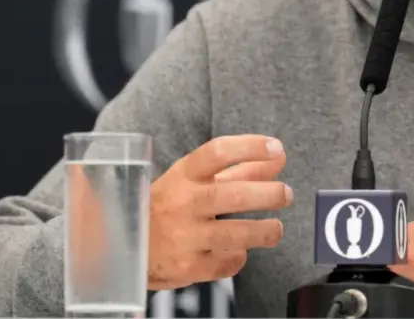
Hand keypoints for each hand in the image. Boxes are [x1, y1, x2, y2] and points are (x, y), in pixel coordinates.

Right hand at [147, 134, 292, 290]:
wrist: (127, 247)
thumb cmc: (169, 206)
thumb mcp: (195, 180)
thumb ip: (240, 169)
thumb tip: (279, 156)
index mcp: (183, 175)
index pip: (218, 152)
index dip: (250, 146)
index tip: (276, 148)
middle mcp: (182, 203)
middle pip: (232, 195)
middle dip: (267, 194)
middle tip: (286, 194)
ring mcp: (184, 237)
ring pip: (235, 235)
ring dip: (264, 231)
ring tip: (276, 228)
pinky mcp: (188, 268)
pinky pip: (226, 263)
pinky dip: (239, 257)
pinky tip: (240, 250)